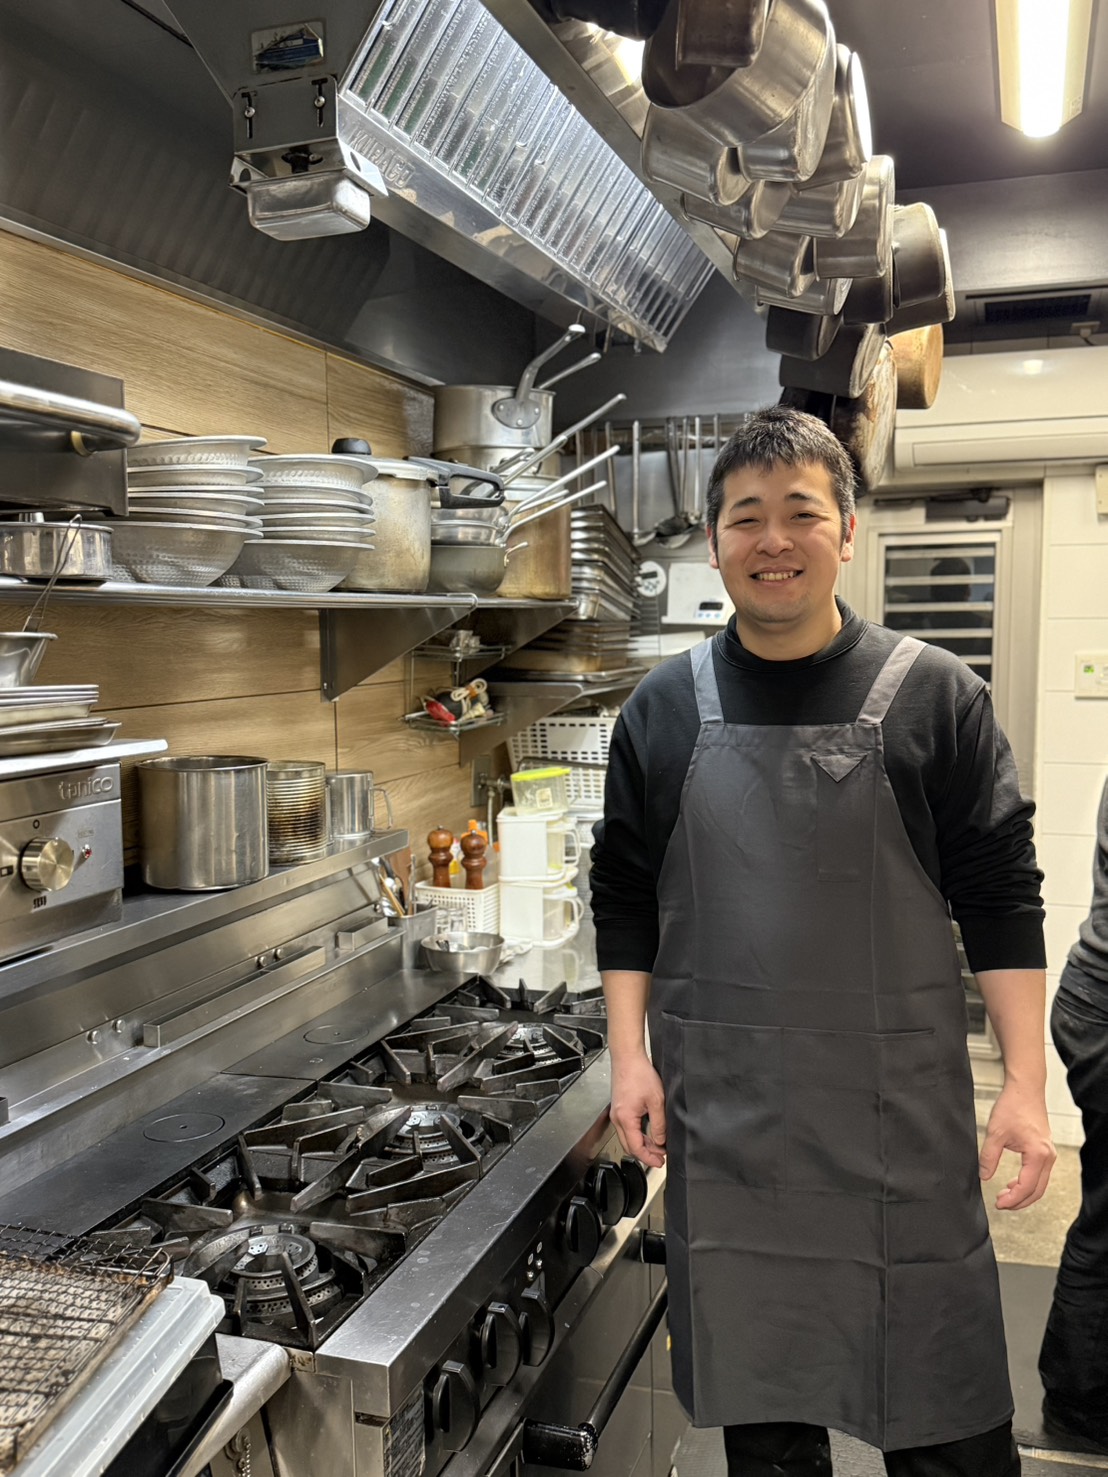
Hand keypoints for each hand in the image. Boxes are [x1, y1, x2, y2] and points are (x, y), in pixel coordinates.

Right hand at [609, 1054, 666, 1167]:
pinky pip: (627, 1129)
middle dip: (645, 1154)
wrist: (627, 1057)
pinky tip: (649, 1134)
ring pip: (628, 1138)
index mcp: (625, 1119)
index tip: (660, 1162)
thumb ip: (659, 1124)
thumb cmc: (639, 1074)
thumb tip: (661, 1141)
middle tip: (660, 1158)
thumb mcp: (656, 1101)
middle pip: (629, 1146)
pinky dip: (638, 1135)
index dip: (648, 1158)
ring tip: (657, 1147)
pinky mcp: (619, 1109)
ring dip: (642, 1144)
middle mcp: (617, 1119)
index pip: (636, 1148)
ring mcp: (616, 1114)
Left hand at [979, 1081, 1055, 1209]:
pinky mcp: (1045, 1150)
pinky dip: (1028, 1183)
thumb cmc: (1013, 1106)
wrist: (1025, 1089)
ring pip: (1040, 1184)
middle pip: (1037, 1191)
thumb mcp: (995, 1132)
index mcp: (1038, 1155)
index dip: (1012, 1199)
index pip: (1026, 1187)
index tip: (998, 1203)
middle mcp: (1048, 1157)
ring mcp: (1049, 1154)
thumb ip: (988, 1157)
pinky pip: (1039, 1174)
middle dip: (1019, 1201)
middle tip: (1001, 1204)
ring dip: (1024, 1194)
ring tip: (1004, 1196)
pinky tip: (1012, 1183)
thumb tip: (983, 1176)